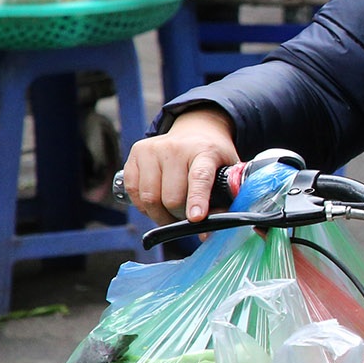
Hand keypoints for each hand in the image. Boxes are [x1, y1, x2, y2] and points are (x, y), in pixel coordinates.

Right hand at [122, 108, 239, 225]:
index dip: (197, 200)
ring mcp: (152, 150)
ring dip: (160, 215)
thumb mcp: (229, 171)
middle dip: (178, 216)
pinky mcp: (136, 154)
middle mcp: (176, 148)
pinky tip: (155, 203)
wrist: (195, 129)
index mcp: (205, 151)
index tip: (196, 219)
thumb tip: (208, 233)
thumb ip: (225, 198)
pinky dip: (144, 205)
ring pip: (149, 198)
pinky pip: (134, 191)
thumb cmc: (212, 156)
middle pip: (171, 197)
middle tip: (186, 219)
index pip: (199, 178)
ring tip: (171, 214)